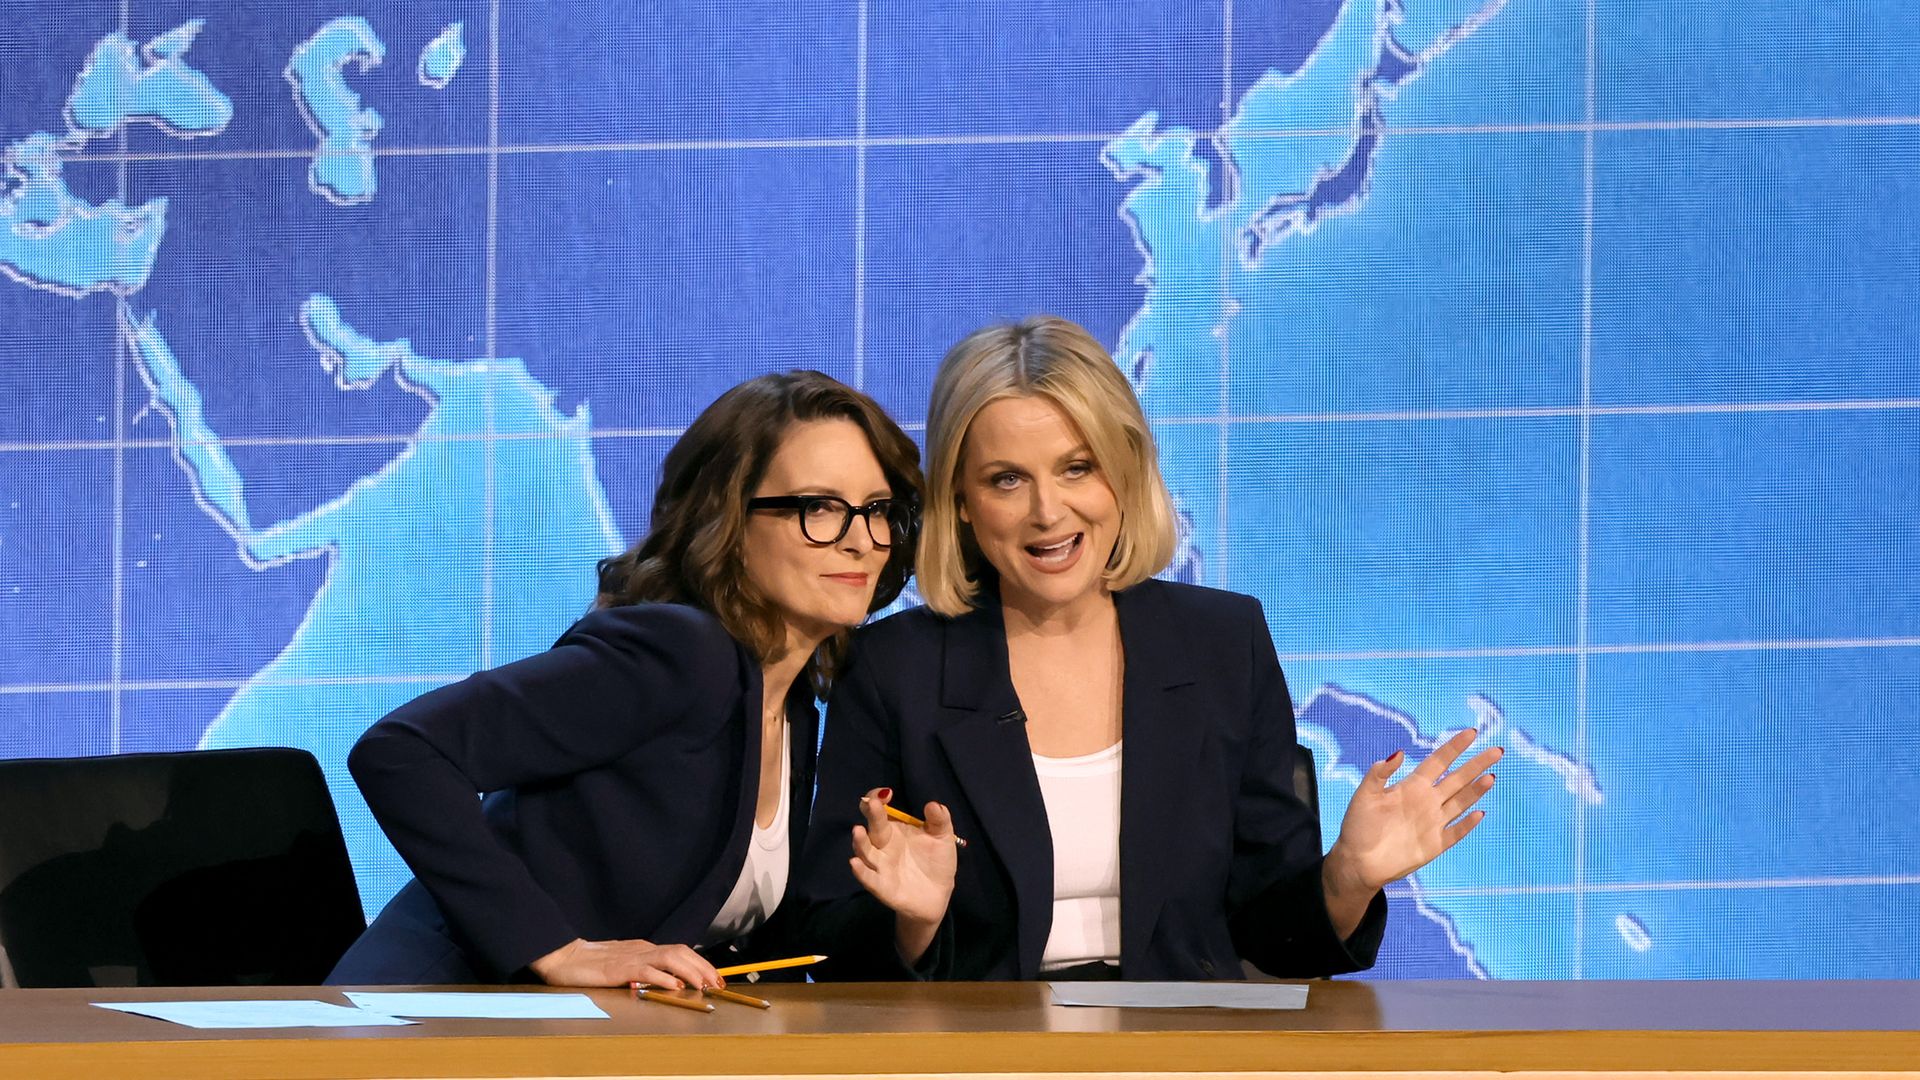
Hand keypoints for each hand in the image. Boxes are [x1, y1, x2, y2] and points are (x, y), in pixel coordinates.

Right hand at [528, 937, 721, 989]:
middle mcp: (642, 949)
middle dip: (703, 967)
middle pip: (681, 952)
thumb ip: (644, 971)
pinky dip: (663, 977)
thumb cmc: (591, 964)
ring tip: (703, 984)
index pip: (680, 952)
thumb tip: (669, 982)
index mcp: (644, 948)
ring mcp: (631, 957)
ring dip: (690, 971)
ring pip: (669, 958)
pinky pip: (646, 971)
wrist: (564, 957)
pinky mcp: (618, 968)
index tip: (715, 977)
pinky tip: (674, 985)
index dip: (700, 963)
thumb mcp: (624, 966)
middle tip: (718, 983)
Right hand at [848, 788, 958, 959]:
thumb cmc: (936, 862)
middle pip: (872, 827)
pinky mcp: (882, 886)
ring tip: (858, 830)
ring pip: (864, 852)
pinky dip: (860, 871)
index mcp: (894, 829)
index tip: (887, 794)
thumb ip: (939, 820)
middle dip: (871, 814)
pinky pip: (868, 878)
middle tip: (872, 803)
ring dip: (860, 841)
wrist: (938, 895)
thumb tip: (933, 804)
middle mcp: (882, 845)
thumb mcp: (942, 838)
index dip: (877, 799)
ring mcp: (880, 866)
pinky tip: (854, 863)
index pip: (879, 810)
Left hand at [1327, 728, 1500, 894]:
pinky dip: (1467, 824)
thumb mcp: (1364, 795)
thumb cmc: (1358, 825)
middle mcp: (1426, 801)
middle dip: (1476, 764)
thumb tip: (1398, 752)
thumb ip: (1379, 774)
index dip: (1454, 747)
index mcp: (1411, 786)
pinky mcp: (1435, 844)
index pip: (1438, 762)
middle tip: (1496, 751)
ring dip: (1476, 790)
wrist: (1357, 861)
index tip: (1471, 733)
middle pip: (1457, 779)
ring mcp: (1433, 822)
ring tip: (1491, 776)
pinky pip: (1456, 832)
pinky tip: (1480, 813)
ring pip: (1461, 802)